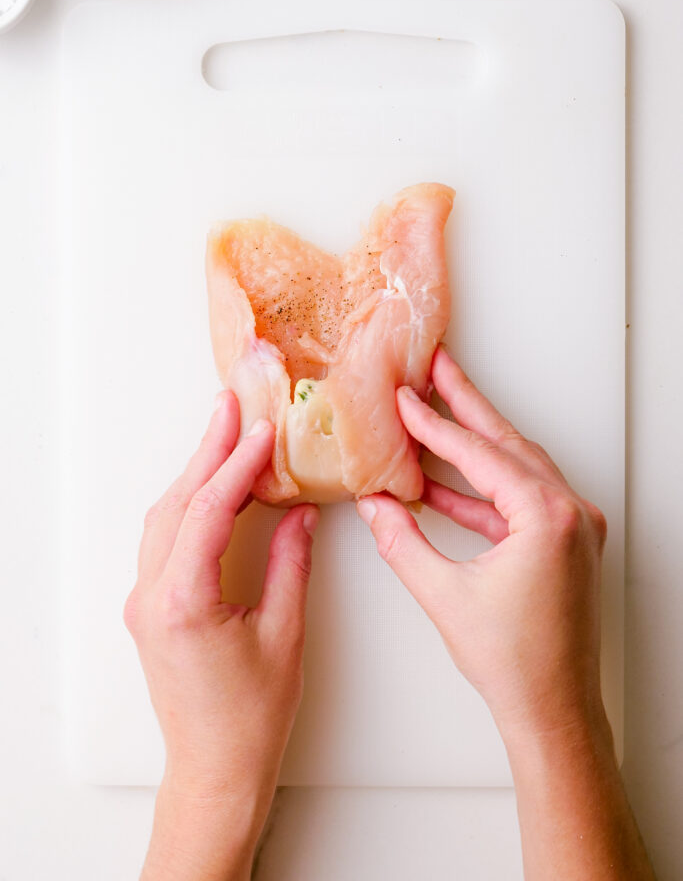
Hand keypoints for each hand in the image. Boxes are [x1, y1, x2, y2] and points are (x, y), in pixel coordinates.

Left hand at [124, 391, 317, 880]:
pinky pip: (164, 541)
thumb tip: (300, 512)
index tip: (263, 429)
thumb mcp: (284, 635)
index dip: (238, 464)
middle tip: (230, 406)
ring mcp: (145, 602)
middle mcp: (152, 596)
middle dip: (207, 451)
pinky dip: (189, 506)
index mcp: (183, 601)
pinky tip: (213, 489)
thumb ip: (291, 565)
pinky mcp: (151, 609)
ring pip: (165, 518)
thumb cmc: (250, 718)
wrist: (214, 770)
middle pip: (177, 503)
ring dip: (195, 474)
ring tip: (224, 435)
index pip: (210, 510)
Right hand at [357, 345, 606, 737]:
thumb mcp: (443, 594)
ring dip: (474, 443)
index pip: (480, 454)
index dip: (436, 424)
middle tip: (438, 367)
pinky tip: (442, 485)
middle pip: (506, 443)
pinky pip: (518, 500)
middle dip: (467, 404)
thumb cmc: (514, 662)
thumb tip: (373, 505)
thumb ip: (402, 541)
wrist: (552, 709)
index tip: (405, 397)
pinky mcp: (563, 543)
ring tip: (438, 412)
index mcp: (547, 517)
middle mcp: (569, 513)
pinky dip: (481, 490)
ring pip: (515, 466)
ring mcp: (571, 527)